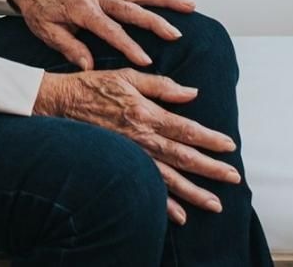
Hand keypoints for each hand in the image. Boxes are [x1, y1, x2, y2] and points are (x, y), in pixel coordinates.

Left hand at [7, 0, 195, 69]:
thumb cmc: (40, 12)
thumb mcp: (47, 32)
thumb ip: (69, 47)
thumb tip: (89, 66)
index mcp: (82, 9)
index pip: (110, 30)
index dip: (129, 46)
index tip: (146, 61)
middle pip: (132, 9)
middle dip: (155, 22)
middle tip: (175, 36)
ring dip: (166, 0)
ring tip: (190, 7)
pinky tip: (175, 2)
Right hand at [33, 69, 238, 224]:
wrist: (58, 105)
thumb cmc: (92, 87)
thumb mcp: (128, 77)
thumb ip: (162, 86)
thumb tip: (191, 93)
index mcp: (146, 113)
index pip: (185, 129)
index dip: (210, 138)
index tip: (229, 146)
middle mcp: (141, 138)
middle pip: (183, 157)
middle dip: (211, 169)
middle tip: (234, 178)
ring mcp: (130, 155)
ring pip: (168, 178)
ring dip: (193, 193)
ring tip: (215, 204)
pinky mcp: (120, 166)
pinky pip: (145, 188)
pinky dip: (163, 205)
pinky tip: (180, 215)